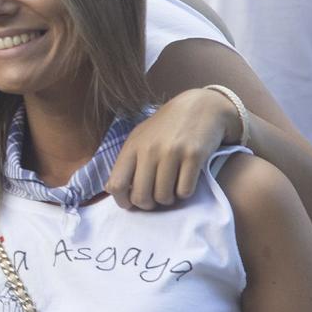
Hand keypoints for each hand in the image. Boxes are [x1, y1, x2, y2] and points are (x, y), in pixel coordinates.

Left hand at [105, 87, 237, 209]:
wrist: (200, 107)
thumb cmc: (167, 126)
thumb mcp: (141, 137)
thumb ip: (126, 162)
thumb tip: (110, 189)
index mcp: (133, 146)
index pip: (116, 185)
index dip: (122, 201)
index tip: (131, 203)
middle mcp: (150, 149)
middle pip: (141, 196)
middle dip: (148, 205)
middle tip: (155, 199)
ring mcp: (172, 152)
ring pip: (164, 197)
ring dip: (168, 199)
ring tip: (171, 188)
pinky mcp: (194, 156)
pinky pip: (185, 191)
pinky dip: (185, 193)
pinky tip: (185, 181)